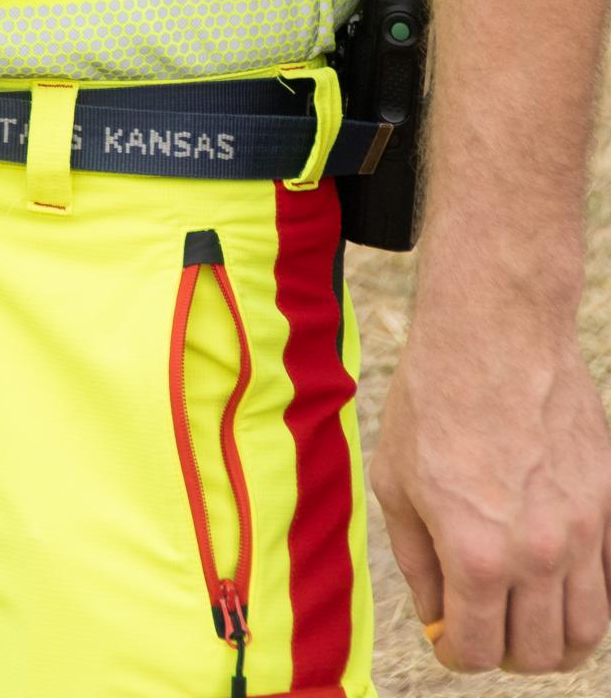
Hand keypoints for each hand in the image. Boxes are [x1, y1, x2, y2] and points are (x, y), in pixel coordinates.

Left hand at [375, 298, 610, 671]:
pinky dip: (587, 598)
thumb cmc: (434, 397)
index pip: (478, 650)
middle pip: (539, 654)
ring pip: (589, 632)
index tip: (448, 639)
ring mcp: (583, 531)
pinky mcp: (608, 504)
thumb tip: (436, 613)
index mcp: (477, 553)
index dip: (455, 653)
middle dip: (506, 654)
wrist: (495, 330)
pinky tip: (555, 578)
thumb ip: (417, 560)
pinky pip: (610, 583)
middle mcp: (538, 554)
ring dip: (555, 640)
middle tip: (486, 628)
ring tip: (526, 617)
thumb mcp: (396, 480)